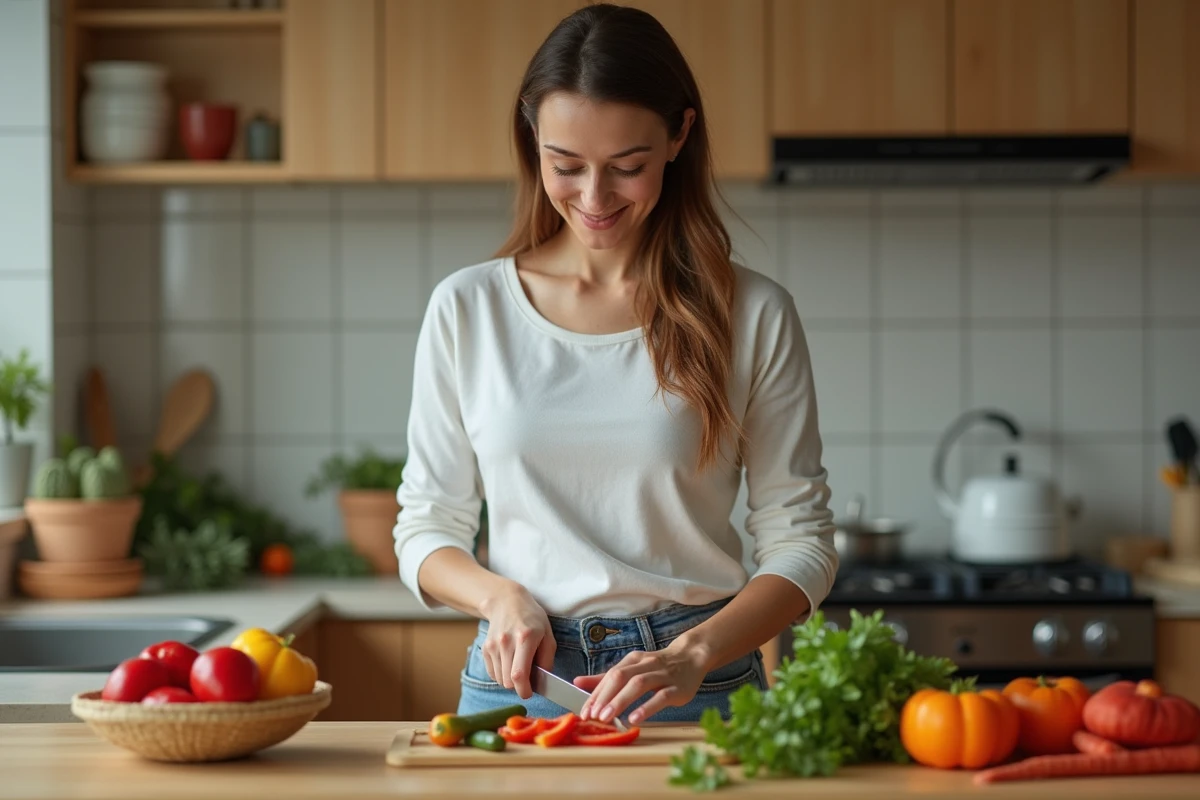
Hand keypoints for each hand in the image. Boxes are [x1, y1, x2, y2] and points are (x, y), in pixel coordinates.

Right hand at [478, 586, 555, 699]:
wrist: (506, 602)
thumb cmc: (532, 618)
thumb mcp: (547, 634)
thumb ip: (547, 659)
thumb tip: (543, 681)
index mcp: (525, 638)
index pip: (519, 674)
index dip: (524, 690)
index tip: (529, 693)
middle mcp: (506, 642)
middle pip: (508, 681)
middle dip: (518, 687)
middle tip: (527, 680)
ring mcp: (493, 646)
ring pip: (500, 680)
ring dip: (510, 680)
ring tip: (518, 667)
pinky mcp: (485, 649)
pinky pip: (493, 674)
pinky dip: (501, 675)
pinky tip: (509, 663)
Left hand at [573, 640, 710, 725]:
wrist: (691, 657)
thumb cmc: (657, 667)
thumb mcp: (631, 668)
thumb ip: (606, 678)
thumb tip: (577, 682)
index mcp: (632, 660)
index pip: (610, 676)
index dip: (595, 694)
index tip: (583, 711)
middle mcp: (645, 665)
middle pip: (621, 677)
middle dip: (605, 696)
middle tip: (592, 716)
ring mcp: (662, 675)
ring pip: (639, 684)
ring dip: (621, 700)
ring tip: (607, 717)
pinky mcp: (677, 688)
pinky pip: (661, 696)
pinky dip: (647, 707)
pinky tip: (635, 718)